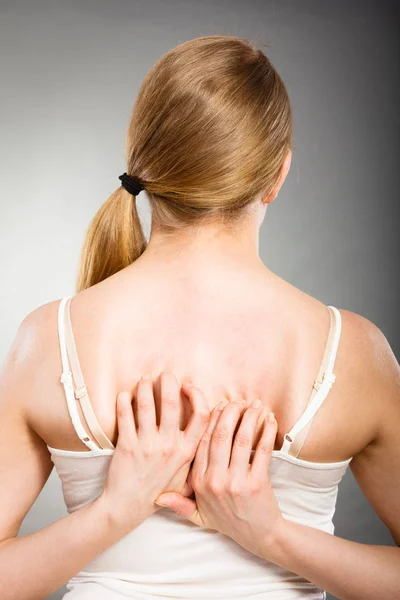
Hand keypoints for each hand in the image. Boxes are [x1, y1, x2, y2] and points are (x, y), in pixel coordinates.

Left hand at [97, 372, 209, 534]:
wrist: (128, 507)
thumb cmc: (159, 491)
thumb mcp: (187, 477)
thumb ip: (197, 457)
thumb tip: (213, 432)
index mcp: (187, 451)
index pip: (202, 416)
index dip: (197, 396)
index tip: (189, 386)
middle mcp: (170, 446)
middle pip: (173, 404)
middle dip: (169, 382)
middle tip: (165, 374)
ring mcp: (148, 445)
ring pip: (148, 405)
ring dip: (146, 387)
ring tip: (144, 379)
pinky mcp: (127, 446)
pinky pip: (125, 416)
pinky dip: (125, 401)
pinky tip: (125, 395)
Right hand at [155, 396, 284, 558]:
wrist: (259, 537)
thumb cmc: (229, 522)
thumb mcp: (199, 515)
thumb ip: (179, 504)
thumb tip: (156, 496)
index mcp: (199, 482)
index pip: (202, 442)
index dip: (210, 420)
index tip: (218, 405)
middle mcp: (214, 481)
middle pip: (220, 435)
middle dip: (229, 412)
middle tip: (237, 400)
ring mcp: (236, 482)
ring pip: (240, 438)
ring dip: (249, 417)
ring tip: (254, 404)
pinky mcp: (257, 483)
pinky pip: (262, 449)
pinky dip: (266, 431)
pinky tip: (269, 419)